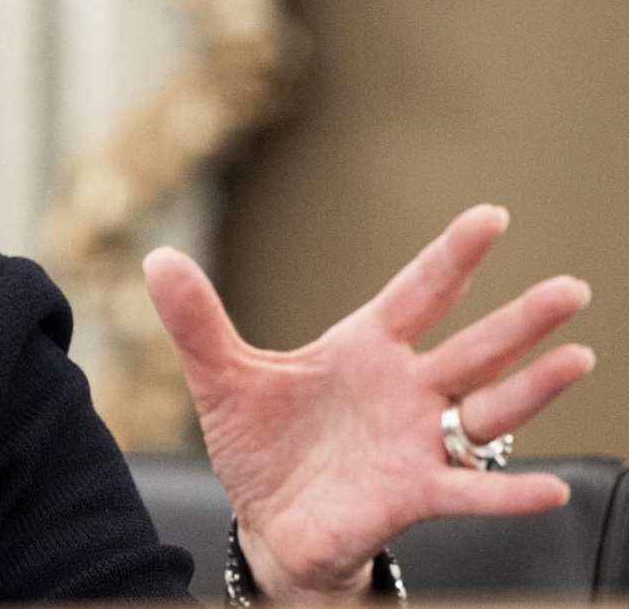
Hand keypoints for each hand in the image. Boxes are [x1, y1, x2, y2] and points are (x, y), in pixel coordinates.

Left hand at [144, 204, 594, 600]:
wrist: (266, 519)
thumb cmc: (259, 443)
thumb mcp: (219, 377)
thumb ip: (196, 320)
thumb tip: (156, 259)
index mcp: (362, 349)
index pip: (416, 292)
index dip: (452, 256)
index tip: (493, 216)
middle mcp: (403, 389)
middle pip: (472, 346)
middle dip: (521, 319)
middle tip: (572, 287)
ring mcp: (416, 441)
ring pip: (487, 408)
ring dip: (533, 387)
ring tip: (579, 357)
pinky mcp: (413, 493)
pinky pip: (470, 491)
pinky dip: (508, 490)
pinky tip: (550, 487)